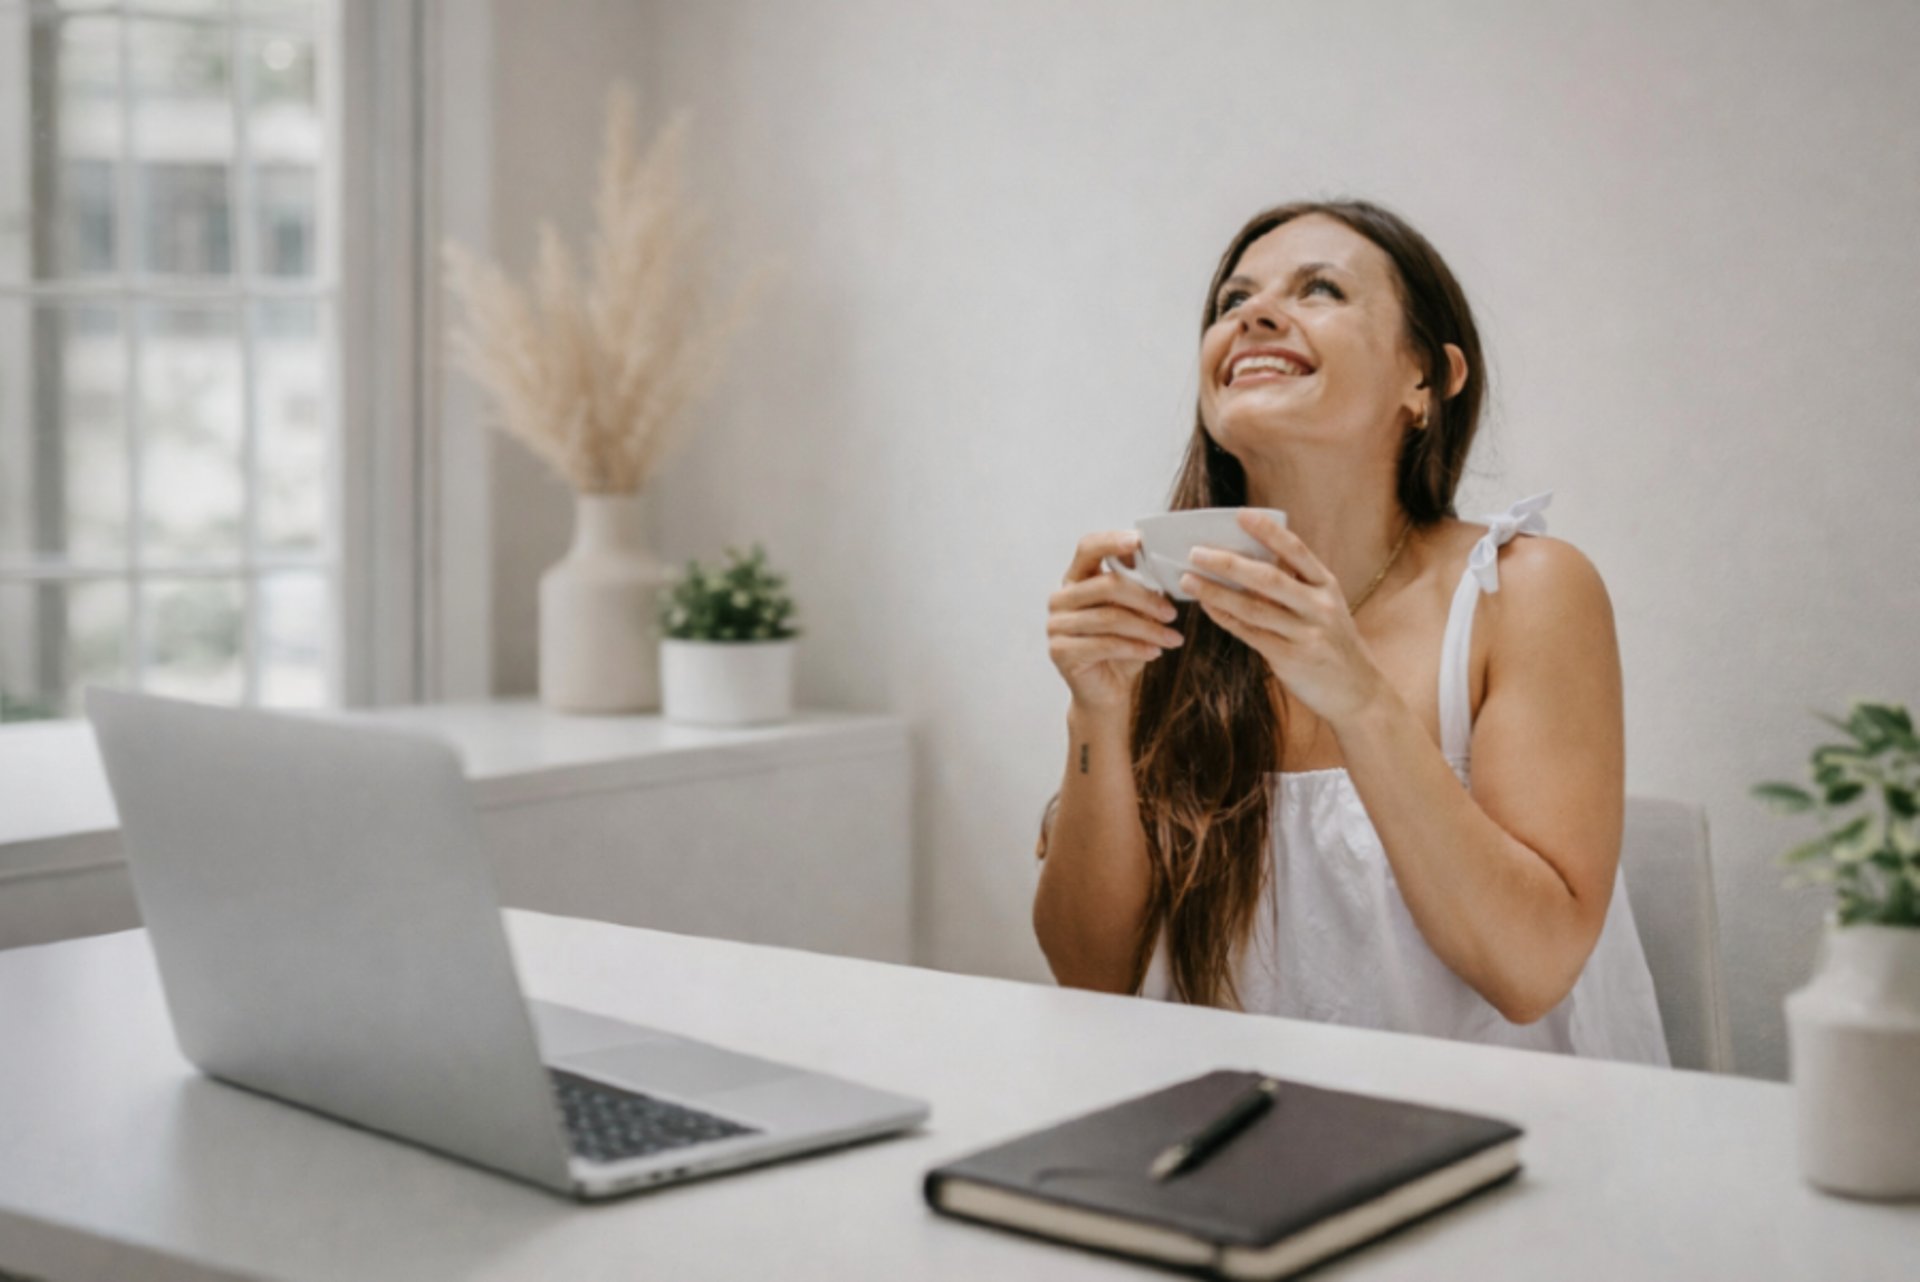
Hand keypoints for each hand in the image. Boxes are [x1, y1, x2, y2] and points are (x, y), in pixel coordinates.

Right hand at [1048, 531, 1185, 713]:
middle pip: (1105, 585)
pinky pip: (1105, 644)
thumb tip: (1166, 571)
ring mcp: (1056, 625)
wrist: (1106, 692)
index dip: (1112, 541)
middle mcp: (1061, 599)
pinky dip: (1136, 647)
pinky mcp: (1060, 651)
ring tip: (1173, 638)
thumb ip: (1142, 590)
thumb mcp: (1136, 615)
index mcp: (1076, 579)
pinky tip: (1155, 652)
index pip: (1088, 548)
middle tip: (1172, 613)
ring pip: (1110, 617)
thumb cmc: (1122, 648)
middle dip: (1145, 598)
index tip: (1139, 542)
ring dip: (1148, 629)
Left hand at [1178, 511, 1388, 725]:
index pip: (1296, 550)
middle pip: (1267, 578)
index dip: (1268, 531)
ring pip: (1252, 607)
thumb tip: (1249, 560)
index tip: (1240, 514)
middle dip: (1228, 563)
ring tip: (1188, 579)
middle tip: (1195, 552)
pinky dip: (1225, 618)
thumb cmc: (1333, 643)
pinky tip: (1207, 606)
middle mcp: (1318, 607)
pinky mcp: (1290, 659)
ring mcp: (1305, 634)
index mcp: (1326, 586)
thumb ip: (1296, 584)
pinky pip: (1250, 634)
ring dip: (1216, 592)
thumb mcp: (1325, 606)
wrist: (1357, 692)